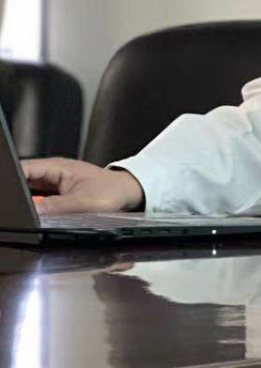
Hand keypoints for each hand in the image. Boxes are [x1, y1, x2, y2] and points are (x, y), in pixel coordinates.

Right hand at [21, 158, 145, 214]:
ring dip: (28, 201)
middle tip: (21, 208)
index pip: (24, 170)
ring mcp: (55, 182)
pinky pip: (40, 199)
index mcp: (57, 167)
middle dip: (18, 194)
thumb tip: (32, 210)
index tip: (9, 196)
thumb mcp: (83, 202)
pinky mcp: (58, 193)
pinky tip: (43, 213)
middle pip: (24, 181)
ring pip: (30, 191)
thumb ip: (56, 206)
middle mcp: (54, 172)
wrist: (129, 193)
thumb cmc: (113, 191)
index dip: (12, 182)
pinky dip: (37, 206)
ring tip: (41, 209)